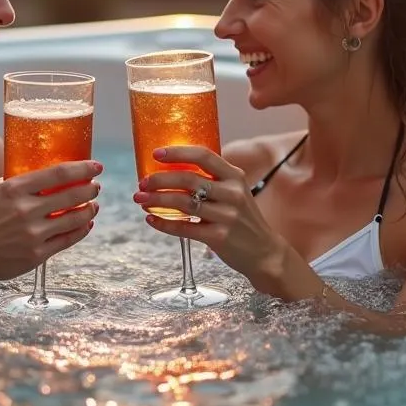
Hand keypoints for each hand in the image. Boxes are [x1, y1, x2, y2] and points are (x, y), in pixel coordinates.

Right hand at [0, 159, 101, 282]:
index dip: (82, 169)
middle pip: (72, 195)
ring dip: (89, 210)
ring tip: (93, 204)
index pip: (58, 174)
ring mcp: (32, 234)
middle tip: (96, 186)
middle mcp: (25, 210)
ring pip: (74, 219)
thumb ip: (19, 181)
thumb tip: (46, 174)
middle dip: (90, 189)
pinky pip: (67, 240)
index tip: (96, 166)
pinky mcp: (35, 255)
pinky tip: (86, 223)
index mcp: (14, 189)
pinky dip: (81, 229)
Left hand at [133, 147, 288, 292]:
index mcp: (234, 176)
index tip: (156, 154)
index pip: (203, 156)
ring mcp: (227, 216)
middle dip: (159, 180)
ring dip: (157, 200)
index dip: (177, 153)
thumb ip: (213, 179)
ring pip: (184, 203)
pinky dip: (164, 224)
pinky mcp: (219, 237)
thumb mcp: (236, 192)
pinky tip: (151, 219)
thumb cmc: (243, 218)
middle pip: (188, 180)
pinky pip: (185, 228)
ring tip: (140, 199)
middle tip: (142, 182)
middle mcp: (232, 193)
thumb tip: (174, 167)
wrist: (265, 252)